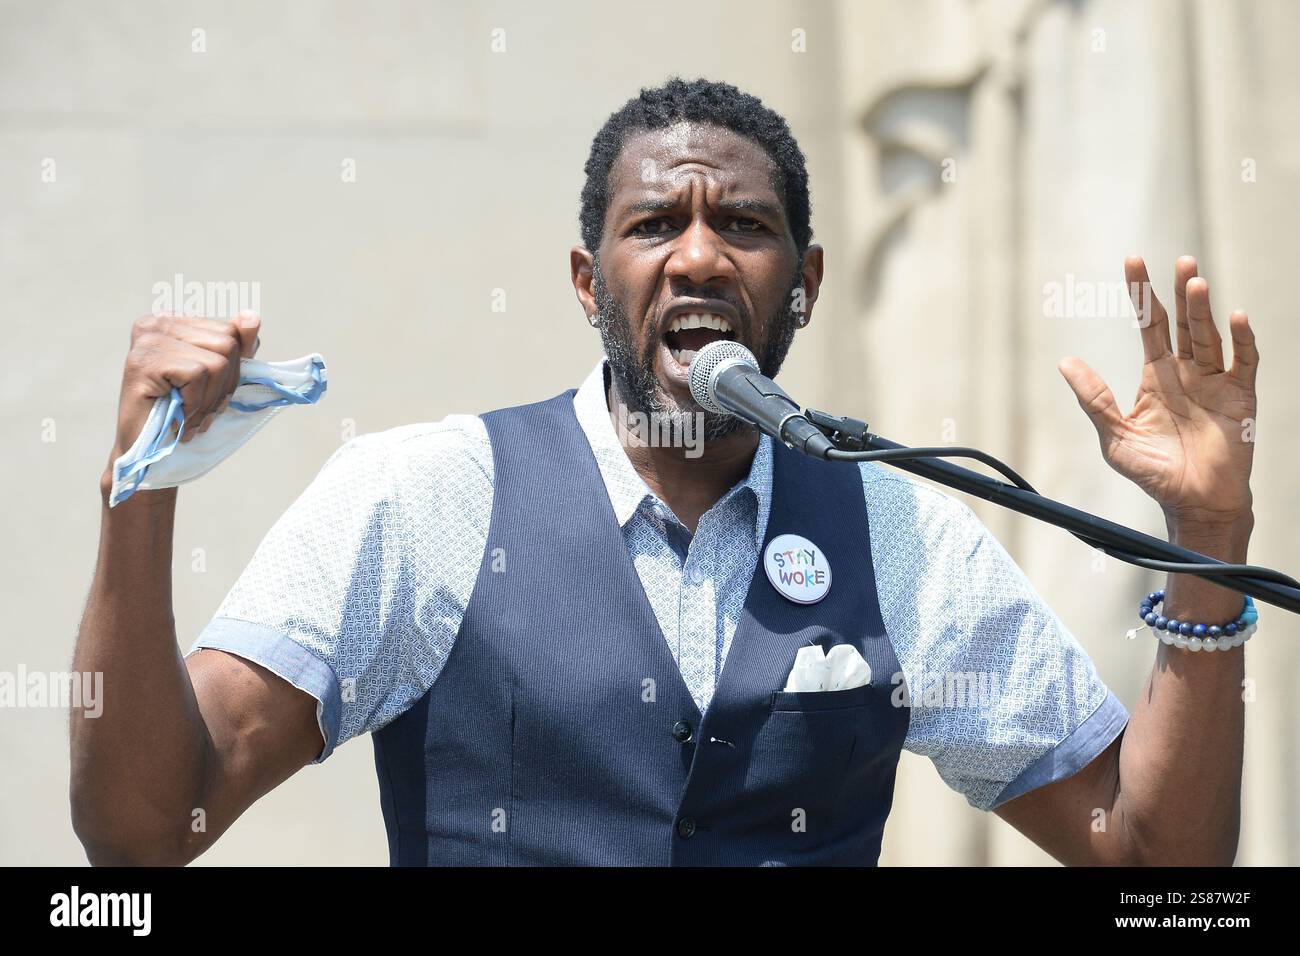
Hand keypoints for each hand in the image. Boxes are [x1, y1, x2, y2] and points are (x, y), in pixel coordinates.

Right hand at [101, 310, 260, 498]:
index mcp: (174, 322)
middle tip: (199, 411)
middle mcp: (156, 323)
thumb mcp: (217, 378)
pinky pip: (198, 375)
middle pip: (228, 344)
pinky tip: (177, 417)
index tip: (208, 394)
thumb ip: (236, 346)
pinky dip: (194, 404)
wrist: (145, 452)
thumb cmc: (181, 413)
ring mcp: (147, 339)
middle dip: (223, 387)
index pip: (231, 332)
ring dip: (208, 401)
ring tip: (188, 416)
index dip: (231, 371)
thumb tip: (252, 316)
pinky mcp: (142, 360)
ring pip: (216, 362)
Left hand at [1059, 256, 1257, 536]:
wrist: (1193, 503)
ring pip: (1210, 335)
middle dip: (1181, 292)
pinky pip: (1244, 362)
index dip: (1143, 294)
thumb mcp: (1114, 435)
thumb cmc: (1153, 472)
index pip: (1150, 325)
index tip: (1134, 260)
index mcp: (1156, 376)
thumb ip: (1094, 398)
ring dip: (1204, 309)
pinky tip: (1234, 317)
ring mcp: (1216, 382)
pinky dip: (1241, 340)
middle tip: (1181, 262)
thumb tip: (1064, 362)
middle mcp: (1187, 372)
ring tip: (1197, 281)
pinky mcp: (1241, 397)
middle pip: (1184, 323)